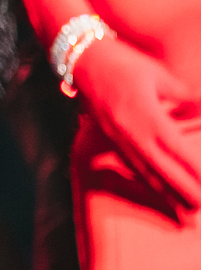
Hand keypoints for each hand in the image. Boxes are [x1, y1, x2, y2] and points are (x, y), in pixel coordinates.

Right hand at [72, 35, 200, 211]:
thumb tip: (200, 110)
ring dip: (165, 192)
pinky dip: (147, 181)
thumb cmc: (123, 61)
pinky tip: (158, 190)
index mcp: (145, 113)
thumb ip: (182, 95)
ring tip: (184, 211)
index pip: (174, 148)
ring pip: (144, 170)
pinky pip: (130, 163)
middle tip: (200, 208)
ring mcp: (117, 135)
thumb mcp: (157, 74)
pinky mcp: (109, 136)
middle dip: (182, 190)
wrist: (80, 58)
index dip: (191, 168)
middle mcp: (130, 129)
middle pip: (160, 166)